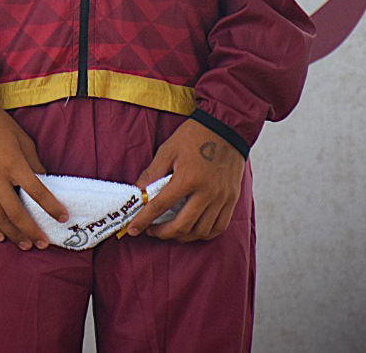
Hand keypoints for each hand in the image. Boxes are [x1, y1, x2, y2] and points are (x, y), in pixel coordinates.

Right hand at [0, 103, 65, 250]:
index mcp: (14, 163)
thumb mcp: (23, 141)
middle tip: (43, 243)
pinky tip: (0, 236)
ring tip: (26, 244)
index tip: (62, 218)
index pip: (37, 191)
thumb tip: (44, 184)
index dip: (51, 207)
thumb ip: (33, 164)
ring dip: (13, 233)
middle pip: (15, 212)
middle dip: (31, 231)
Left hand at [125, 119, 244, 241]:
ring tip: (171, 230)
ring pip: (201, 231)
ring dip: (183, 236)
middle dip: (162, 233)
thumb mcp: (168, 150)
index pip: (160, 206)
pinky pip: (219, 227)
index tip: (133, 229)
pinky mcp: (232, 199)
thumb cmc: (195, 136)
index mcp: (188, 178)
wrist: (227, 128)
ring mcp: (222, 198)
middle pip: (182, 225)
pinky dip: (204, 233)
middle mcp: (207, 192)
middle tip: (151, 230)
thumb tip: (138, 192)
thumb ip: (152, 173)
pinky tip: (193, 229)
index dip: (144, 220)